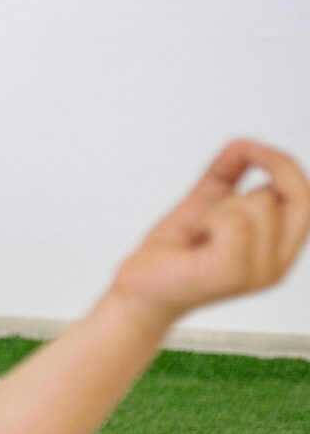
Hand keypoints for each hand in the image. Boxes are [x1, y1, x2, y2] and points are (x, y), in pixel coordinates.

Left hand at [111, 140, 308, 322]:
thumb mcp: (206, 202)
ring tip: (204, 227)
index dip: (286, 166)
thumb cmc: (171, 254)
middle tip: (237, 170)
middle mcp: (277, 263)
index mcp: (278, 248)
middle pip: (301, 197)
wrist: (140, 290)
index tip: (256, 150)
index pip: (307, 198)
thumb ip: (227, 171)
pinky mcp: (232, 273)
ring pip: (260, 204)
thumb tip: (245, 144)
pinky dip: (211, 216)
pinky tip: (199, 234)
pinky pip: (236, 221)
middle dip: (272, 172)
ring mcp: (258, 272)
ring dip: (223, 204)